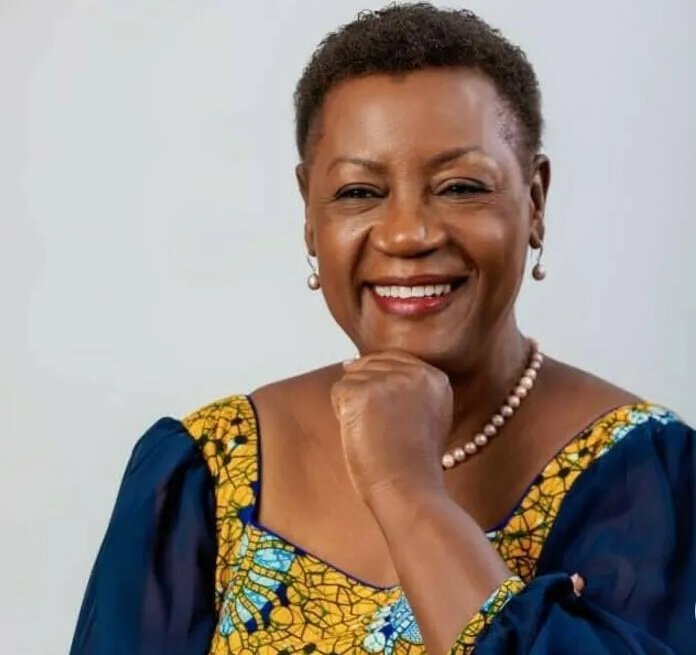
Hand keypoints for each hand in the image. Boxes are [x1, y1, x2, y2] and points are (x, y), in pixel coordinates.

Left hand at [331, 350, 452, 508]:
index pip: (393, 359)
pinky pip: (338, 391)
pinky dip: (341, 414)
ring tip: (375, 434)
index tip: (383, 413)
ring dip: (353, 405)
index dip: (378, 382)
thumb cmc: (411, 463)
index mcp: (435, 378)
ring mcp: (388, 380)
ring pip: (351, 378)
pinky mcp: (362, 392)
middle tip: (381, 429)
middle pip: (369, 365)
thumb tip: (353, 361)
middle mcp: (415, 373)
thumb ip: (405, 387)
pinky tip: (362, 434)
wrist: (408, 489)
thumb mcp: (426, 415)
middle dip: (365, 393)